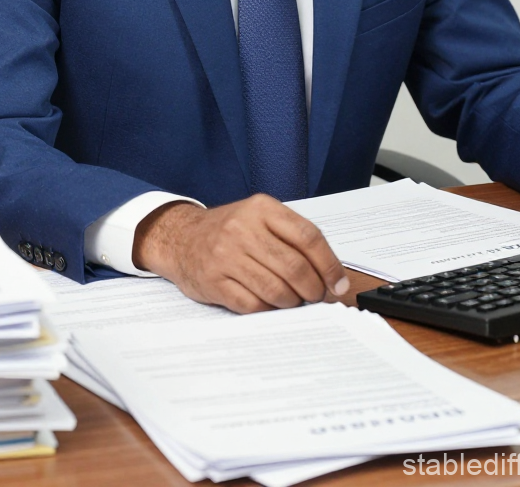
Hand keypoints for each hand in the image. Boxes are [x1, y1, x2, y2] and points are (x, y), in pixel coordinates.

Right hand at [132, 195, 349, 313]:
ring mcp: (225, 256)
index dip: (329, 264)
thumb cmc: (230, 231)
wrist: (181, 237)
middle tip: (317, 297)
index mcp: (261, 208)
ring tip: (293, 301)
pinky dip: (268, 310)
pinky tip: (270, 305)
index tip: (338, 284)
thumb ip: (292, 239)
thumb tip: (331, 277)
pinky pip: (253, 305)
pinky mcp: (213, 281)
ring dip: (292, 302)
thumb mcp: (259, 218)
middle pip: (294, 267)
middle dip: (314, 289)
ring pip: (276, 289)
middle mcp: (242, 228)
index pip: (307, 236)